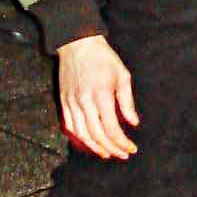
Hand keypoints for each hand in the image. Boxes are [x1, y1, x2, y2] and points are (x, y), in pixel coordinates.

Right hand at [57, 34, 138, 158]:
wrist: (77, 43)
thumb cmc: (103, 57)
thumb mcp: (122, 75)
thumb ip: (127, 101)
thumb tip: (133, 123)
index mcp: (102, 94)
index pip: (111, 128)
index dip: (121, 142)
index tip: (131, 148)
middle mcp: (85, 101)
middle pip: (97, 135)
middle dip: (111, 149)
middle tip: (122, 154)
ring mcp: (72, 102)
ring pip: (82, 134)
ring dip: (95, 147)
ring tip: (107, 153)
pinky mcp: (63, 101)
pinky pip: (70, 126)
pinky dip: (80, 138)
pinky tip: (90, 142)